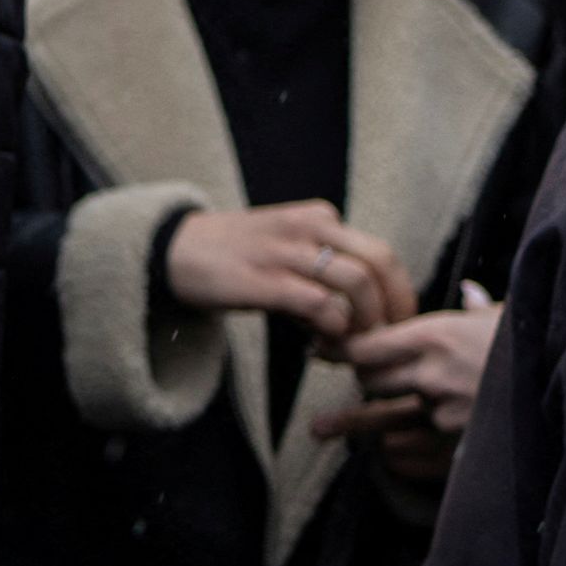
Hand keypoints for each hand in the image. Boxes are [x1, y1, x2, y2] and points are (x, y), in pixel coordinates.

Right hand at [164, 201, 415, 347]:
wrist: (169, 251)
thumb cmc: (231, 256)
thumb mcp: (284, 247)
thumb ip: (322, 270)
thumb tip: (361, 314)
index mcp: (318, 217)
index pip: (380, 254)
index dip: (396, 294)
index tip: (391, 326)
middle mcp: (307, 227)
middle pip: (379, 261)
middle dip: (394, 306)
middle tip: (389, 341)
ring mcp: (284, 252)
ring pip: (356, 283)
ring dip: (364, 323)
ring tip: (349, 348)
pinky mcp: (262, 280)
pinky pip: (319, 304)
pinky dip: (330, 331)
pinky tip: (316, 348)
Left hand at [328, 290, 500, 441]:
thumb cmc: (540, 349)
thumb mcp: (507, 319)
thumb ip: (477, 309)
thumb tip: (469, 293)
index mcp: (436, 338)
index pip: (363, 347)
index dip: (342, 348)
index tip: (325, 348)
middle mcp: (430, 376)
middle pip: (369, 380)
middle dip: (363, 377)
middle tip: (359, 376)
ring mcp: (442, 414)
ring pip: (386, 417)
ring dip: (366, 419)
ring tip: (330, 426)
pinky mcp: (459, 445)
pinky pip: (412, 447)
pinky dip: (407, 445)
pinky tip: (404, 441)